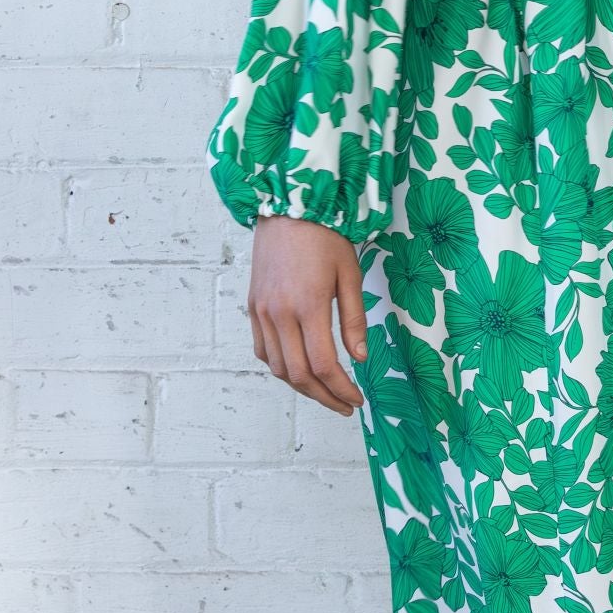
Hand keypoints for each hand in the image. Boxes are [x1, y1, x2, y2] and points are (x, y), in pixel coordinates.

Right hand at [247, 215, 368, 413]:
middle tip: (344, 405)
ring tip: (325, 391)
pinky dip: (280, 367)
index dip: (341, 389)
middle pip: (298, 375)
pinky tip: (299, 369)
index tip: (356, 400)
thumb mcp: (350, 275)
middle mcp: (279, 314)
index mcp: (307, 306)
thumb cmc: (325, 236)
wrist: (287, 207)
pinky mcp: (253, 306)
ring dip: (301, 387)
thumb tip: (360, 358)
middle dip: (323, 397)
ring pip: (277, 367)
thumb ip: (354, 319)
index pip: (323, 365)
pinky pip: (262, 350)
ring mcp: (262, 312)